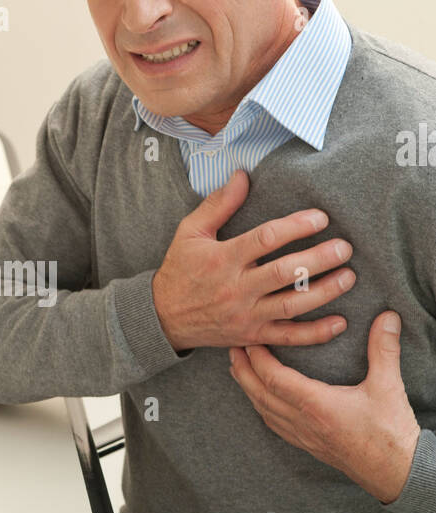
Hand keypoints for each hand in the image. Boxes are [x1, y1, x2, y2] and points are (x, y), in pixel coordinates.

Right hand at [152, 169, 356, 351]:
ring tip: (349, 277)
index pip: (265, 239)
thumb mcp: (191, 232)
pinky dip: (315, 334)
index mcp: (223, 259)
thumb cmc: (180, 270)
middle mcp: (237, 288)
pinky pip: (287, 337)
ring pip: (291, 305)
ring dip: (324, 292)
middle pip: (285, 272)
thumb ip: (219, 204)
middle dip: (319, 259)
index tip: (321, 218)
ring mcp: (246, 315)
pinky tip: (340, 322)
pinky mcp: (251, 336)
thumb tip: (242, 175)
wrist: (163, 318)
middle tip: (345, 247)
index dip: (296, 227)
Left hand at [228, 311, 420, 502]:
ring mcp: (303, 436)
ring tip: (238, 370)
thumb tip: (387, 317)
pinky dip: (261, 407)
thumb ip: (384, 349)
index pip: (274, 379)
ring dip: (248, 388)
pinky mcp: (307, 445)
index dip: (258, 358)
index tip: (249, 340)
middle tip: (232, 349)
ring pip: (263, 410)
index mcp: (316, 405)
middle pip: (260, 394)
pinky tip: (260, 401)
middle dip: (243, 370)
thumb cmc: (389, 432)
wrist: (394, 472)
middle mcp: (303, 422)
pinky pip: (274, 425)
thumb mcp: (388, 386)